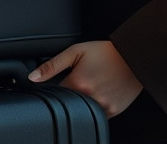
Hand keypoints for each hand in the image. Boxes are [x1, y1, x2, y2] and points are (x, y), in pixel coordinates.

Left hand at [28, 41, 142, 117]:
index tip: (63, 79)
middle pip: (70, 102)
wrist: (134, 56)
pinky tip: (101, 90)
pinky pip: (99, 114)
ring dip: (84, 100)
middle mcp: (90, 98)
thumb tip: (33, 78)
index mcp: (78, 83)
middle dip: (72, 92)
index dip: (57, 87)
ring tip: (92, 83)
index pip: (56, 94)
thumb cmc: (107, 52)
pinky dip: (96, 105)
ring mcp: (103, 106)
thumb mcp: (76, 51)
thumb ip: (52, 65)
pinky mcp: (114, 111)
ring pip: (84, 110)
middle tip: (82, 78)